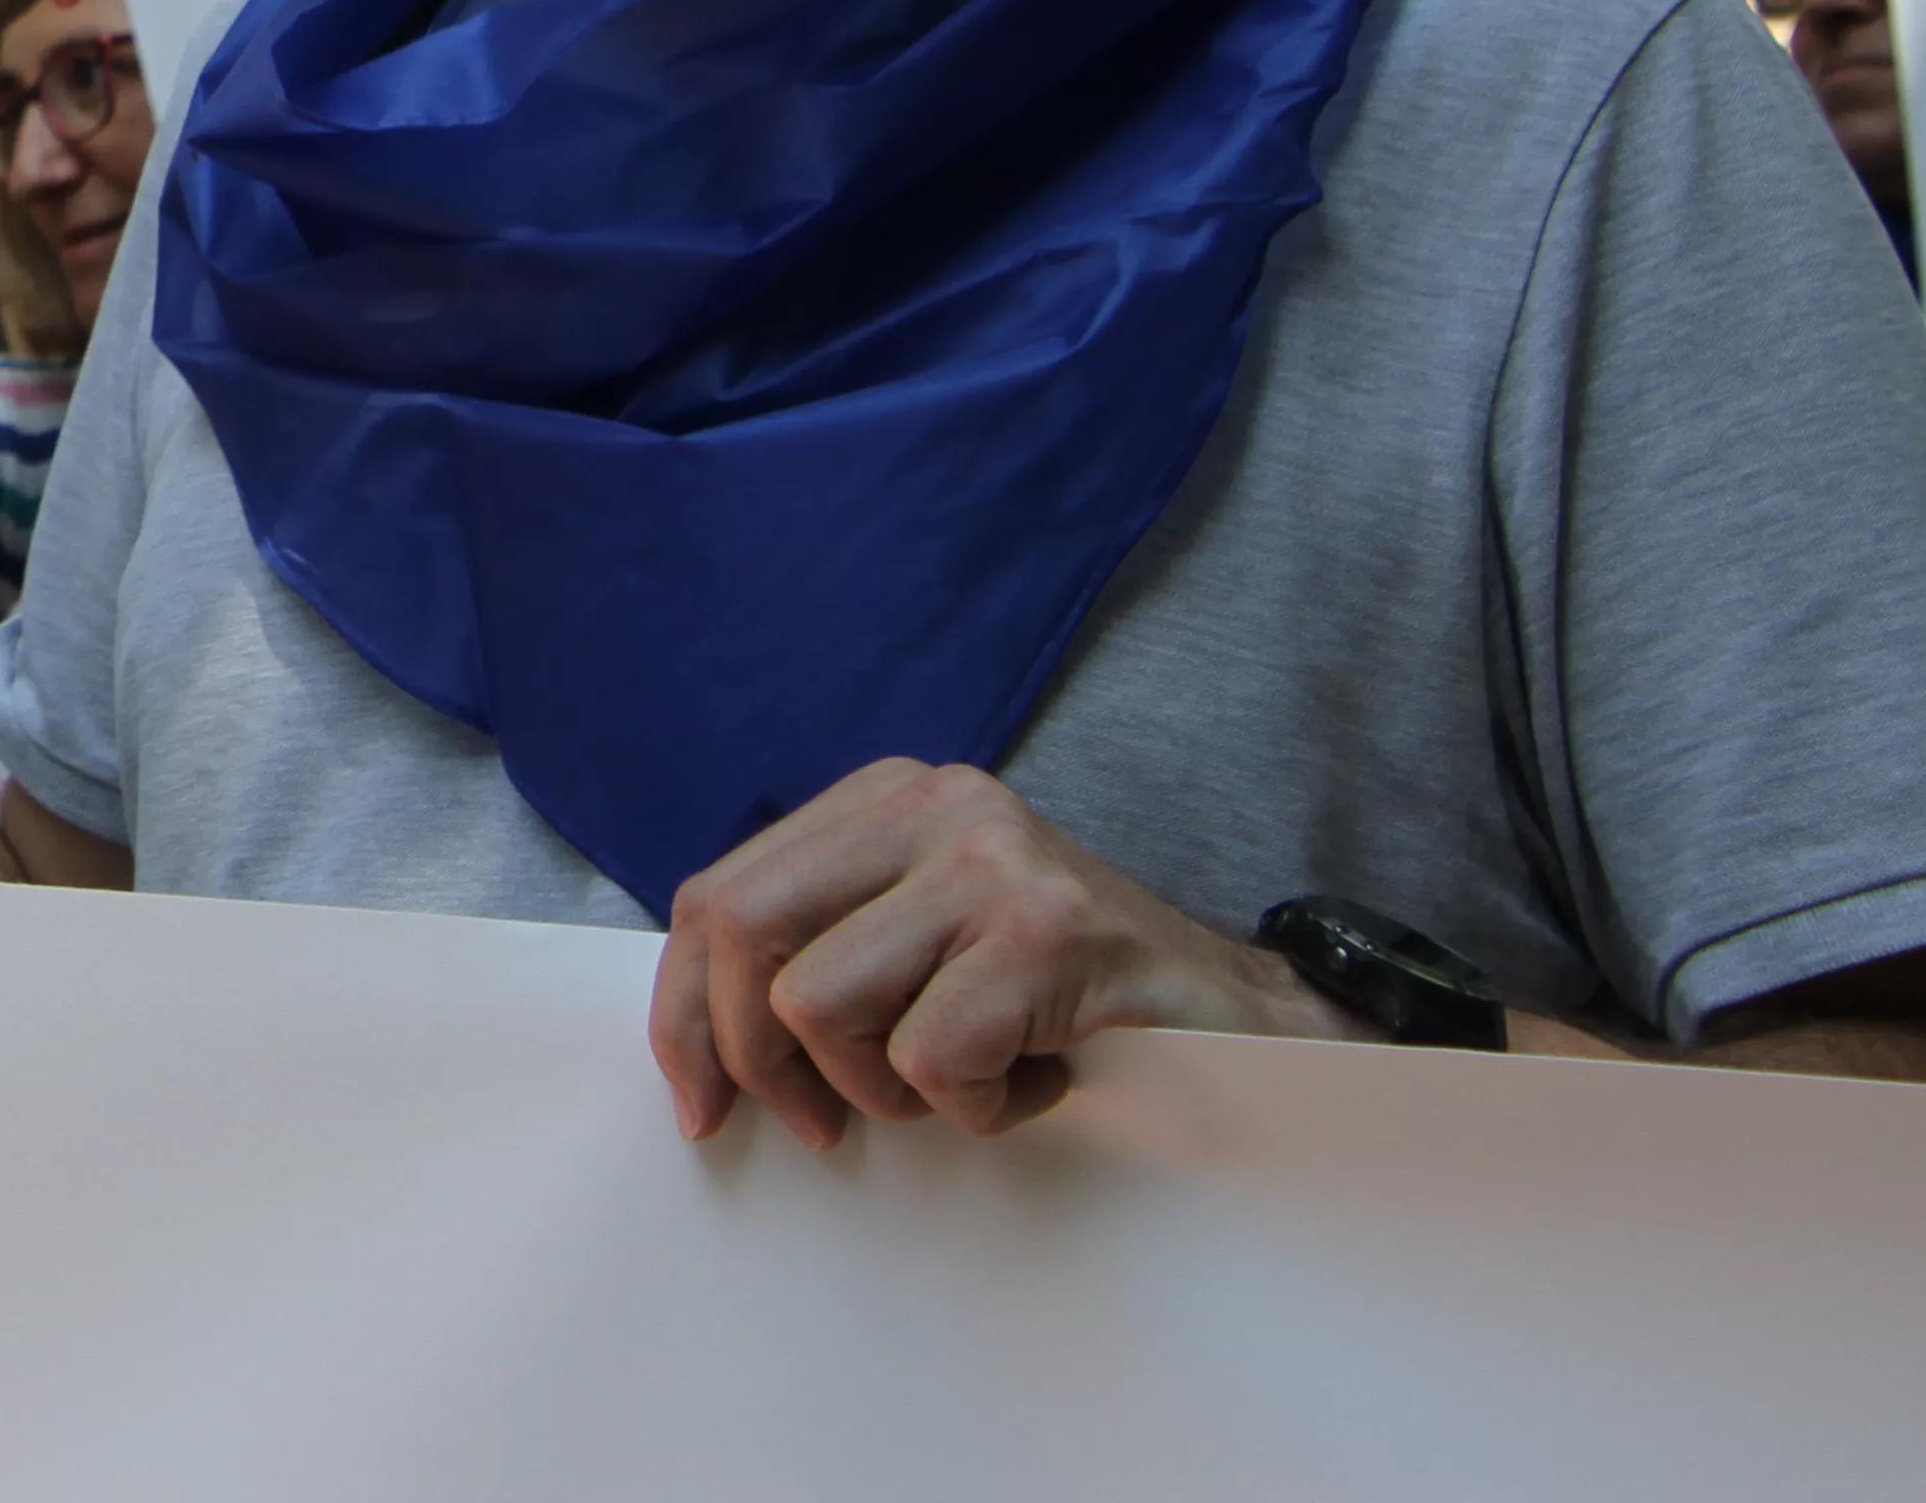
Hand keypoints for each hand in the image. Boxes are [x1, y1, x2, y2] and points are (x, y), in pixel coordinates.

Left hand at [649, 759, 1362, 1146]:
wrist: (1241, 1021)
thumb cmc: (1064, 1001)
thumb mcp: (923, 946)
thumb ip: (820, 952)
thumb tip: (694, 1044)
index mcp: (885, 800)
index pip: (720, 894)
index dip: (684, 1009)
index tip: (699, 1101)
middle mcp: (932, 805)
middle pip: (743, 932)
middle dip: (755, 1056)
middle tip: (822, 1124)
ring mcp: (993, 861)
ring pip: (823, 1004)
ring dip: (885, 1088)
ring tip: (967, 1079)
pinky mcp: (1050, 931)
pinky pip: (932, 1057)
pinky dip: (976, 1107)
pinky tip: (1037, 1082)